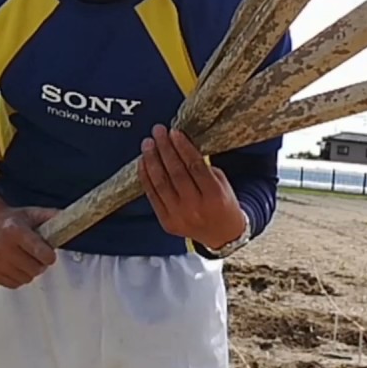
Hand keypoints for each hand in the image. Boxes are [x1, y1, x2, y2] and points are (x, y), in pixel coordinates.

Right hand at [0, 195, 58, 288]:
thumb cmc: (12, 220)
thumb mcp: (32, 213)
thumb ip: (52, 217)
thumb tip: (73, 219)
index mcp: (13, 229)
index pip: (36, 249)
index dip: (48, 256)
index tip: (50, 256)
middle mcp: (0, 245)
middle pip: (34, 268)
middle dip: (41, 264)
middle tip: (38, 256)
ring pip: (25, 278)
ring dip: (30, 272)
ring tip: (25, 259)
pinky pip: (13, 284)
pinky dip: (18, 278)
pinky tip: (16, 265)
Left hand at [139, 124, 246, 249]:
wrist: (222, 235)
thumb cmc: (223, 204)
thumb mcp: (221, 183)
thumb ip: (202, 167)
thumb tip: (179, 146)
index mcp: (214, 196)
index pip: (195, 166)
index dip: (183, 147)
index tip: (174, 132)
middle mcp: (196, 207)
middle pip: (176, 173)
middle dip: (165, 149)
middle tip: (158, 132)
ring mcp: (179, 216)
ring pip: (161, 183)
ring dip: (152, 160)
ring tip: (147, 144)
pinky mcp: (167, 222)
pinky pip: (152, 196)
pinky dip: (146, 178)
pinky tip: (143, 162)